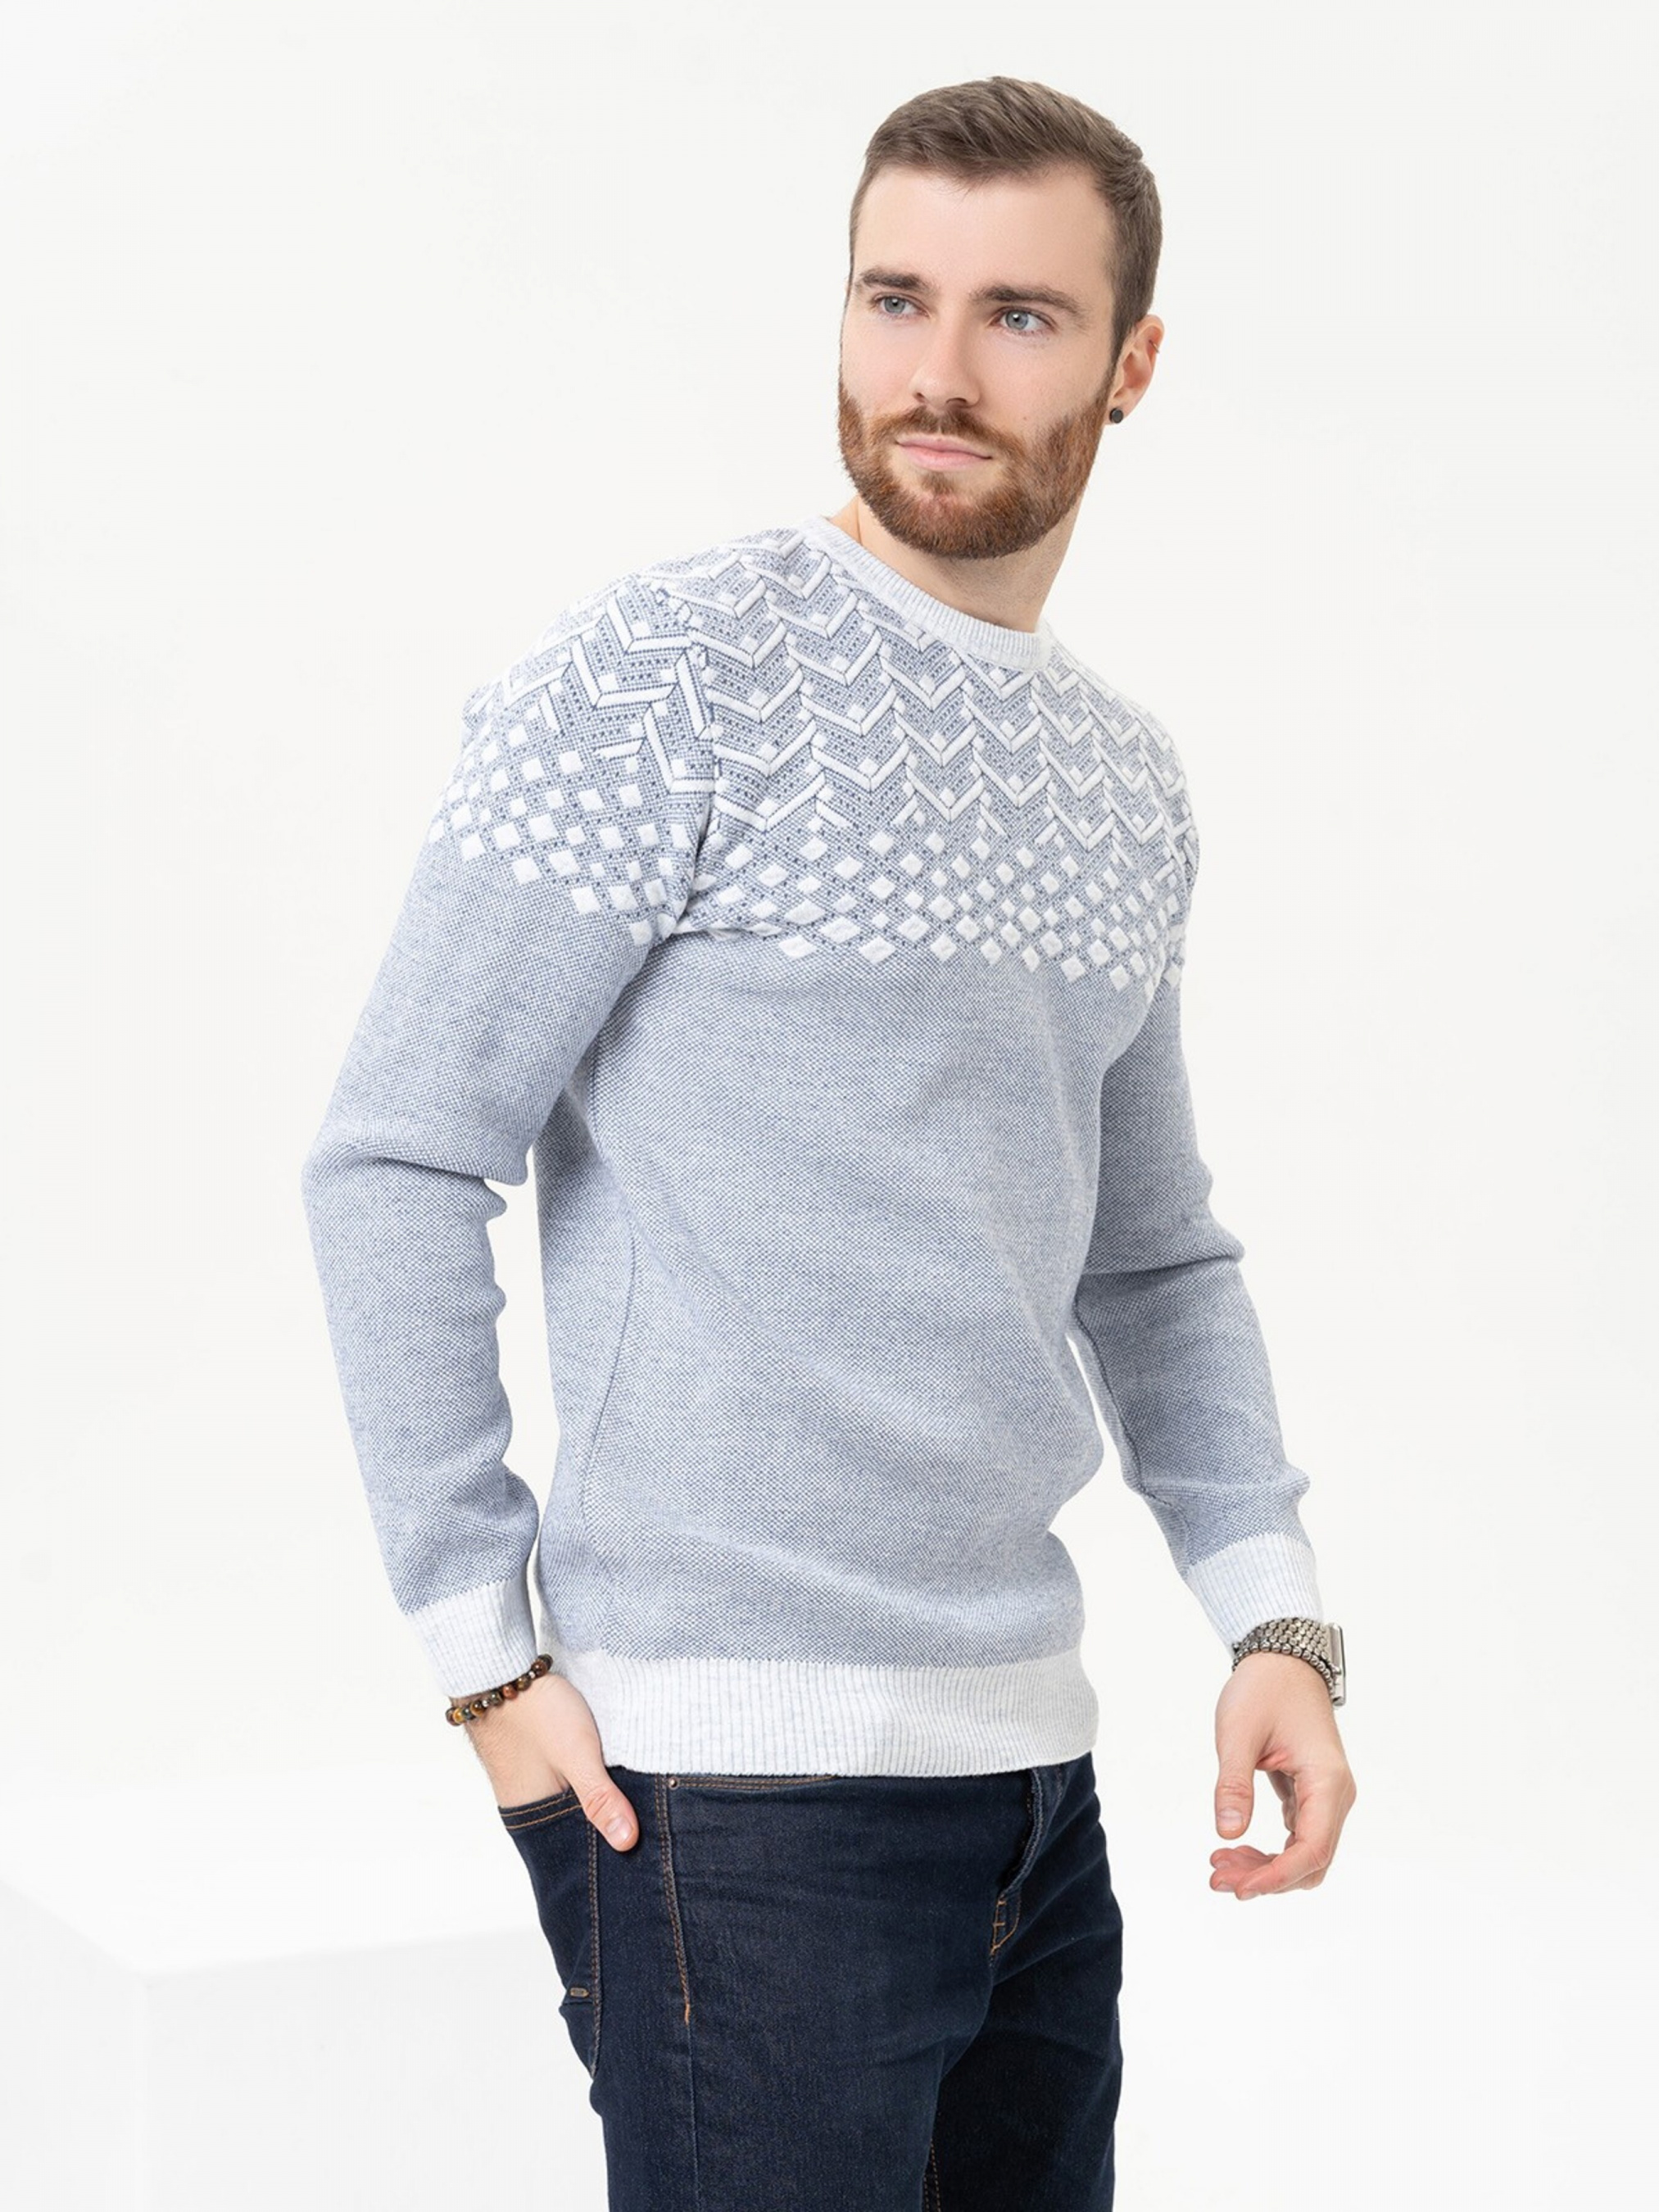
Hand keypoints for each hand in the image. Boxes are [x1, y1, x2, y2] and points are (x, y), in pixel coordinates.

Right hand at [464, 1669, 638, 1851]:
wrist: (501, 1667)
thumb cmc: (534, 1711)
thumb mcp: (577, 1754)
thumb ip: (600, 1798)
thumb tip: (626, 1842)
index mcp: (528, 1815)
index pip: (574, 1846)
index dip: (607, 1846)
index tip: (640, 1844)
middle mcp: (523, 1803)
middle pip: (573, 1822)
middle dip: (605, 1820)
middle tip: (645, 1817)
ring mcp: (526, 1778)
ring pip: (570, 1797)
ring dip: (594, 1794)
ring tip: (631, 1793)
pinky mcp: (533, 1757)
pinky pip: (565, 1777)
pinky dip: (584, 1776)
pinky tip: (607, 1767)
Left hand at [1209, 1650, 1355, 1898]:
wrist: (1282, 1661)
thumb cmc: (1263, 1690)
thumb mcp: (1238, 1733)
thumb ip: (1233, 1783)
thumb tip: (1227, 1832)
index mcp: (1327, 1781)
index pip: (1312, 1849)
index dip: (1277, 1876)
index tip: (1238, 1887)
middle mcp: (1336, 1795)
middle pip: (1311, 1861)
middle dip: (1267, 1877)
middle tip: (1217, 1878)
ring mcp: (1326, 1797)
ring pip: (1305, 1853)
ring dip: (1266, 1867)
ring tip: (1220, 1868)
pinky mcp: (1311, 1794)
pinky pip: (1298, 1836)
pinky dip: (1269, 1850)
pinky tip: (1235, 1848)